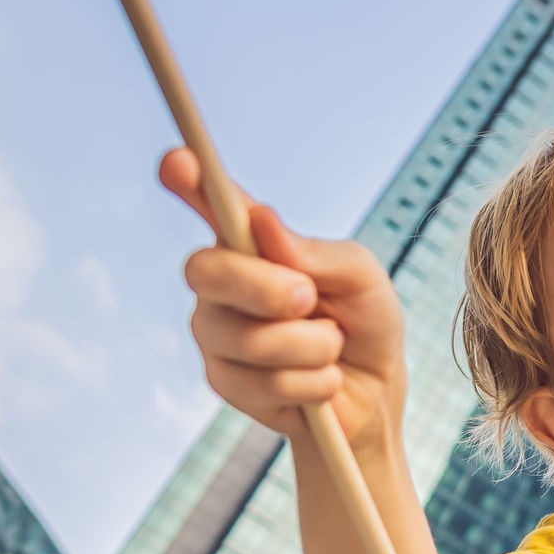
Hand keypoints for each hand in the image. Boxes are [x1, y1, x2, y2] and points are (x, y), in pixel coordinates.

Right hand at [161, 147, 405, 444]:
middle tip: (310, 299)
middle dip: (267, 289)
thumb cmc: (364, 320)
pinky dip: (313, 382)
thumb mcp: (361, 277)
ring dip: (313, 346)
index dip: (189, 180)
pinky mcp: (225, 383)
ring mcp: (215, 333)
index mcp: (250, 243)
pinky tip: (321, 380)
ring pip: (249, 338)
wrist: (375, 391)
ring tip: (331, 345)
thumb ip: (317, 252)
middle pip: (208, 272)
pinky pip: (266, 382)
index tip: (178, 161)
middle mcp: (221, 282)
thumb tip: (263, 221)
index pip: (210, 204)